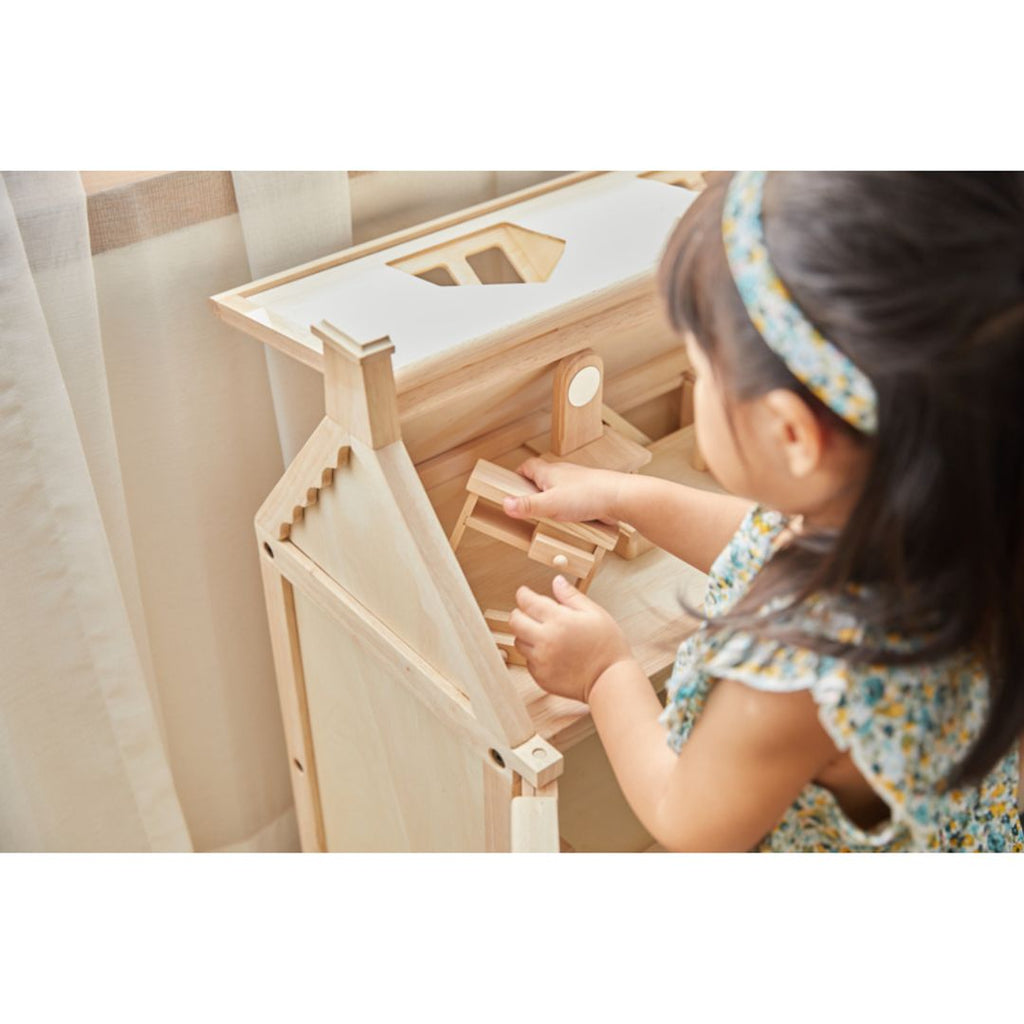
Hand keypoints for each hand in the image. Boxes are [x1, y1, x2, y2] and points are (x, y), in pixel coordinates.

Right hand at [502, 457, 624, 525]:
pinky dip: (567, 509)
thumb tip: (505, 504)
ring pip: (558, 490)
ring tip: (546, 516)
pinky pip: (572, 501)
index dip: (518, 475)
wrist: (619, 497)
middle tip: (527, 506)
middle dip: (533, 491)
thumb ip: (527, 505)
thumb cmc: (588, 495)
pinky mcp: (588, 495)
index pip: (528, 466)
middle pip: (542, 478)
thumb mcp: (550, 504)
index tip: (510, 486)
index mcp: (549, 472)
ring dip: (551, 502)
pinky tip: (568, 521)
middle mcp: (563, 475)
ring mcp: (576, 484)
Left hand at [508, 575, 634, 702]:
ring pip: (518, 642)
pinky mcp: (541, 677)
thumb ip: (572, 597)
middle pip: (515, 621)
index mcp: (559, 621)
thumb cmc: (608, 646)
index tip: (524, 593)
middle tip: (529, 613)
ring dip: (526, 635)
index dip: (523, 594)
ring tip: (544, 635)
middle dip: (519, 613)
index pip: (528, 602)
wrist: (610, 680)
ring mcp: (541, 661)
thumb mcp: (595, 614)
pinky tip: (551, 653)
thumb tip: (557, 581)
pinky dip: (534, 655)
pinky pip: (528, 661)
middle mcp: (545, 640)